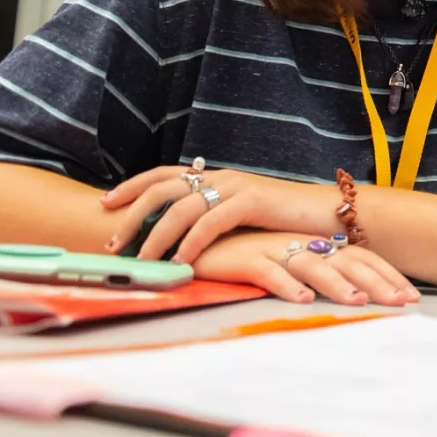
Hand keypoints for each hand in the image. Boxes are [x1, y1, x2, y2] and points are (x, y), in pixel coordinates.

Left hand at [102, 164, 344, 262]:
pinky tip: (180, 261)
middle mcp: (222, 177)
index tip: (106, 203)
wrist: (330, 215)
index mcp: (217, 178)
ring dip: (155, 236)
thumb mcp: (245, 219)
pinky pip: (211, 221)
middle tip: (113, 243)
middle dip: (132, 215)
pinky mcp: (252, 201)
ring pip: (181, 208)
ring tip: (141, 262)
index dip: (133, 186)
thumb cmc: (288, 223)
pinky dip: (191, 242)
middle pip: (162, 189)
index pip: (164, 175)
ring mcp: (236, 186)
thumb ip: (216, 220)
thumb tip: (184, 238)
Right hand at [192, 230, 419, 305]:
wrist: (200, 242)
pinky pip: (268, 272)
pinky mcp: (245, 259)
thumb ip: (320, 274)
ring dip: (337, 284)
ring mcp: (274, 249)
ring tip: (358, 302)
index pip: (361, 258)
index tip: (412, 296)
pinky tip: (301, 300)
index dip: (388, 275)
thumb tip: (357, 295)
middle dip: (377, 283)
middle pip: (346, 262)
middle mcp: (301, 244)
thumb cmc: (249, 255)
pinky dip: (286, 285)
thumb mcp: (290, 262)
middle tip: (401, 303)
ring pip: (313, 266)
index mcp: (315, 244)